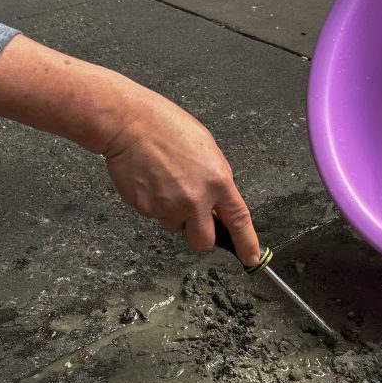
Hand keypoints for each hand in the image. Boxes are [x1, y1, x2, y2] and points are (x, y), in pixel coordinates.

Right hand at [0, 35, 261, 265]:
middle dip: (199, 235)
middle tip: (192, 218)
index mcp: (217, 181)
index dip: (246, 243)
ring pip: (174, 226)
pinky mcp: (145, 208)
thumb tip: (218, 204)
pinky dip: (153, 203)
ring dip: (172, 213)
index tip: (251, 258)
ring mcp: (168, 206)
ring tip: (165, 182)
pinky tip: (151, 180)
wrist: (130, 124)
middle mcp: (195, 199)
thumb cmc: (168, 128)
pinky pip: (154, 215)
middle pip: (203, 241)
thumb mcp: (207, 150)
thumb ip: (216, 181)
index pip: (239, 220)